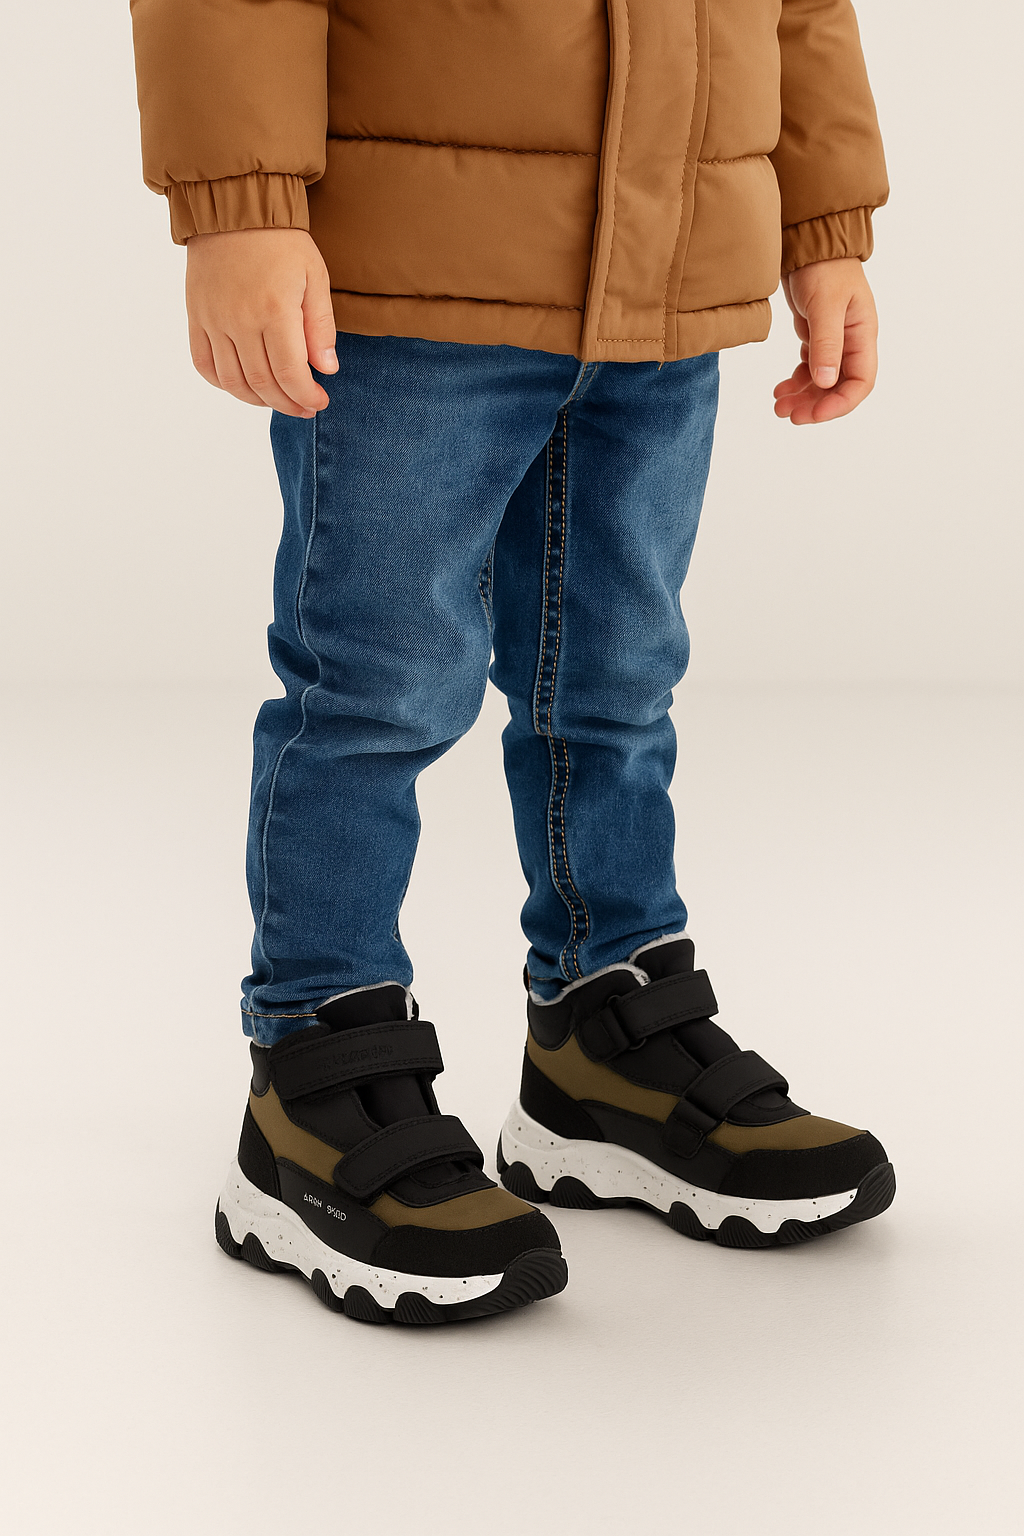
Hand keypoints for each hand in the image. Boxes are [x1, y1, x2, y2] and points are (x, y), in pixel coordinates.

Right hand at [185, 228, 337, 416]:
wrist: (234, 208)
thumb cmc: (280, 241)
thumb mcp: (314, 276)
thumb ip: (321, 326)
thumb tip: (326, 370)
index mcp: (274, 310)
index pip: (290, 374)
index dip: (306, 397)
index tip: (319, 401)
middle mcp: (240, 320)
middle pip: (262, 383)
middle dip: (287, 404)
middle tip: (304, 407)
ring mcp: (213, 320)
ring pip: (233, 381)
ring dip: (257, 400)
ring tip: (277, 400)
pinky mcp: (196, 316)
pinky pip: (204, 364)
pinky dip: (223, 384)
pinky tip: (244, 385)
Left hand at [774, 257, 877, 424]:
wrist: (809, 242)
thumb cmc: (824, 267)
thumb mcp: (825, 305)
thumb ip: (826, 344)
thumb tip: (827, 382)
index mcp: (863, 335)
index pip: (861, 382)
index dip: (839, 403)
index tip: (814, 414)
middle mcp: (851, 342)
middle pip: (839, 387)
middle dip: (815, 405)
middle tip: (787, 413)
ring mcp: (834, 340)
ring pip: (822, 381)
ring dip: (802, 397)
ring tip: (779, 405)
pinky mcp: (816, 336)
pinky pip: (810, 369)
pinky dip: (796, 382)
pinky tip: (781, 388)